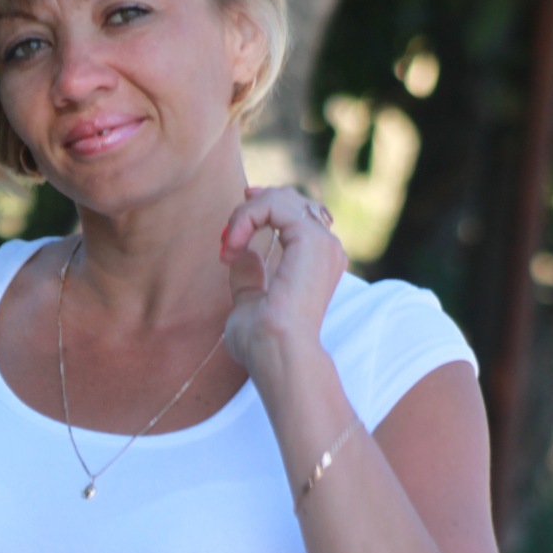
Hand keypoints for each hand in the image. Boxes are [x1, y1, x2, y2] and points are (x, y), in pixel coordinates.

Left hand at [219, 185, 347, 372]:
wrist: (278, 354)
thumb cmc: (264, 343)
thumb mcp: (249, 304)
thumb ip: (248, 278)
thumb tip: (243, 254)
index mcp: (317, 262)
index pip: (295, 215)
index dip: (261, 210)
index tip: (232, 235)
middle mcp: (326, 249)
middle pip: (290, 200)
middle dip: (251, 208)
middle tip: (227, 235)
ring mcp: (323, 242)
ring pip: (282, 198)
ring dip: (246, 214)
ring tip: (229, 244)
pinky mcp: (312, 239)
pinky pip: (276, 204)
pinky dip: (248, 216)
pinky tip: (234, 243)